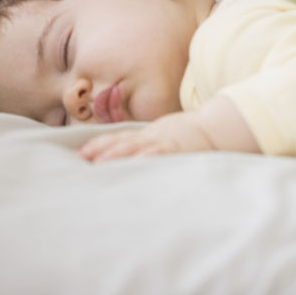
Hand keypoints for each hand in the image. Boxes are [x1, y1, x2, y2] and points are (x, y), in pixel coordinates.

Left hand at [78, 112, 213, 161]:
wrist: (215, 128)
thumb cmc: (187, 136)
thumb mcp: (163, 137)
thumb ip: (146, 145)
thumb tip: (127, 157)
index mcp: (146, 135)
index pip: (118, 138)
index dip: (99, 144)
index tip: (81, 152)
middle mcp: (150, 137)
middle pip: (121, 142)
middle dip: (100, 149)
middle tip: (81, 157)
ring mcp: (163, 143)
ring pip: (136, 148)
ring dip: (117, 155)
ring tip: (99, 163)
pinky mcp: (176, 150)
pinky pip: (158, 154)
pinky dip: (145, 160)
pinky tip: (133, 166)